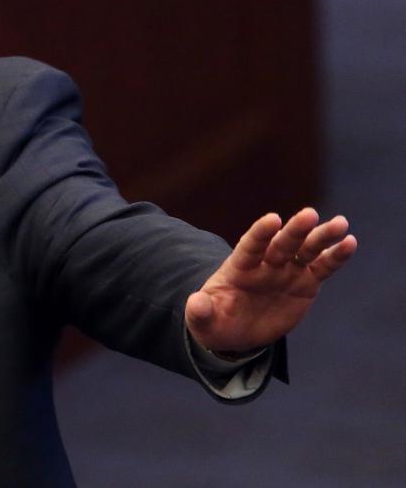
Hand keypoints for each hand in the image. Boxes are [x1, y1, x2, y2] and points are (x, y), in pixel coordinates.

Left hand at [186, 207, 356, 352]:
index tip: (272, 219)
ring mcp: (286, 272)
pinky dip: (335, 256)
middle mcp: (265, 264)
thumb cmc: (216, 321)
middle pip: (281, 244)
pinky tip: (349, 242)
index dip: (261, 233)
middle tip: (310, 214)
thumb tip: (195, 303)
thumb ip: (200, 311)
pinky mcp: (304, 283)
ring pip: (305, 250)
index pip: (250, 246)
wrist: (236, 331)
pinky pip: (321, 267)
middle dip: (295, 230)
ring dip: (321, 236)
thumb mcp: (203, 320)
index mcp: (238, 267)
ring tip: (340, 223)